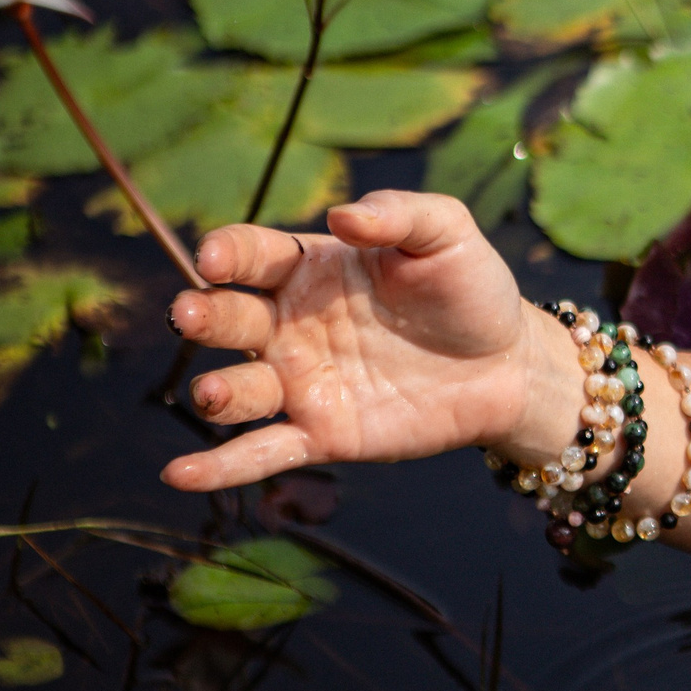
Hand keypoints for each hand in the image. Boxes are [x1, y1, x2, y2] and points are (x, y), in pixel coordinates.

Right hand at [161, 191, 568, 491]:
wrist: (509, 365)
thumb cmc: (471, 290)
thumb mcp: (447, 234)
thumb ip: (398, 214)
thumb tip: (343, 215)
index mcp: (310, 270)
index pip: (252, 255)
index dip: (228, 253)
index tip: (214, 258)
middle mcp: (291, 325)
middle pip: (230, 319)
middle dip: (204, 316)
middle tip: (191, 315)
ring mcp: (303, 382)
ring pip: (240, 389)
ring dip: (217, 392)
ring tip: (212, 393)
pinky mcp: (323, 434)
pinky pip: (263, 451)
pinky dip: (220, 467)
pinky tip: (180, 475)